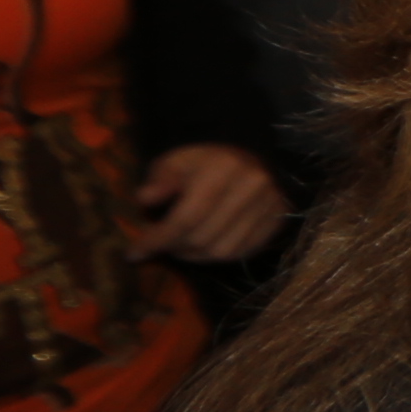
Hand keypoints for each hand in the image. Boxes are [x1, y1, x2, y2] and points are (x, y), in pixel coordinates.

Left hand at [131, 140, 292, 263]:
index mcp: (223, 169)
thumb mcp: (176, 160)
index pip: (186, 217)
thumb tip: (144, 199)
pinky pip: (242, 253)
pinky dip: (216, 256)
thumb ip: (160, 180)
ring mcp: (269, 207)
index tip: (134, 253)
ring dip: (194, 257)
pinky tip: (202, 248)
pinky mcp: (277, 221)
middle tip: (158, 246)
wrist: (250, 155)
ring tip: (179, 248)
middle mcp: (251, 188)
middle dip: (173, 248)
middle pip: (203, 237)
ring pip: (222, 251)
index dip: (157, 239)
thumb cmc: (205, 160)